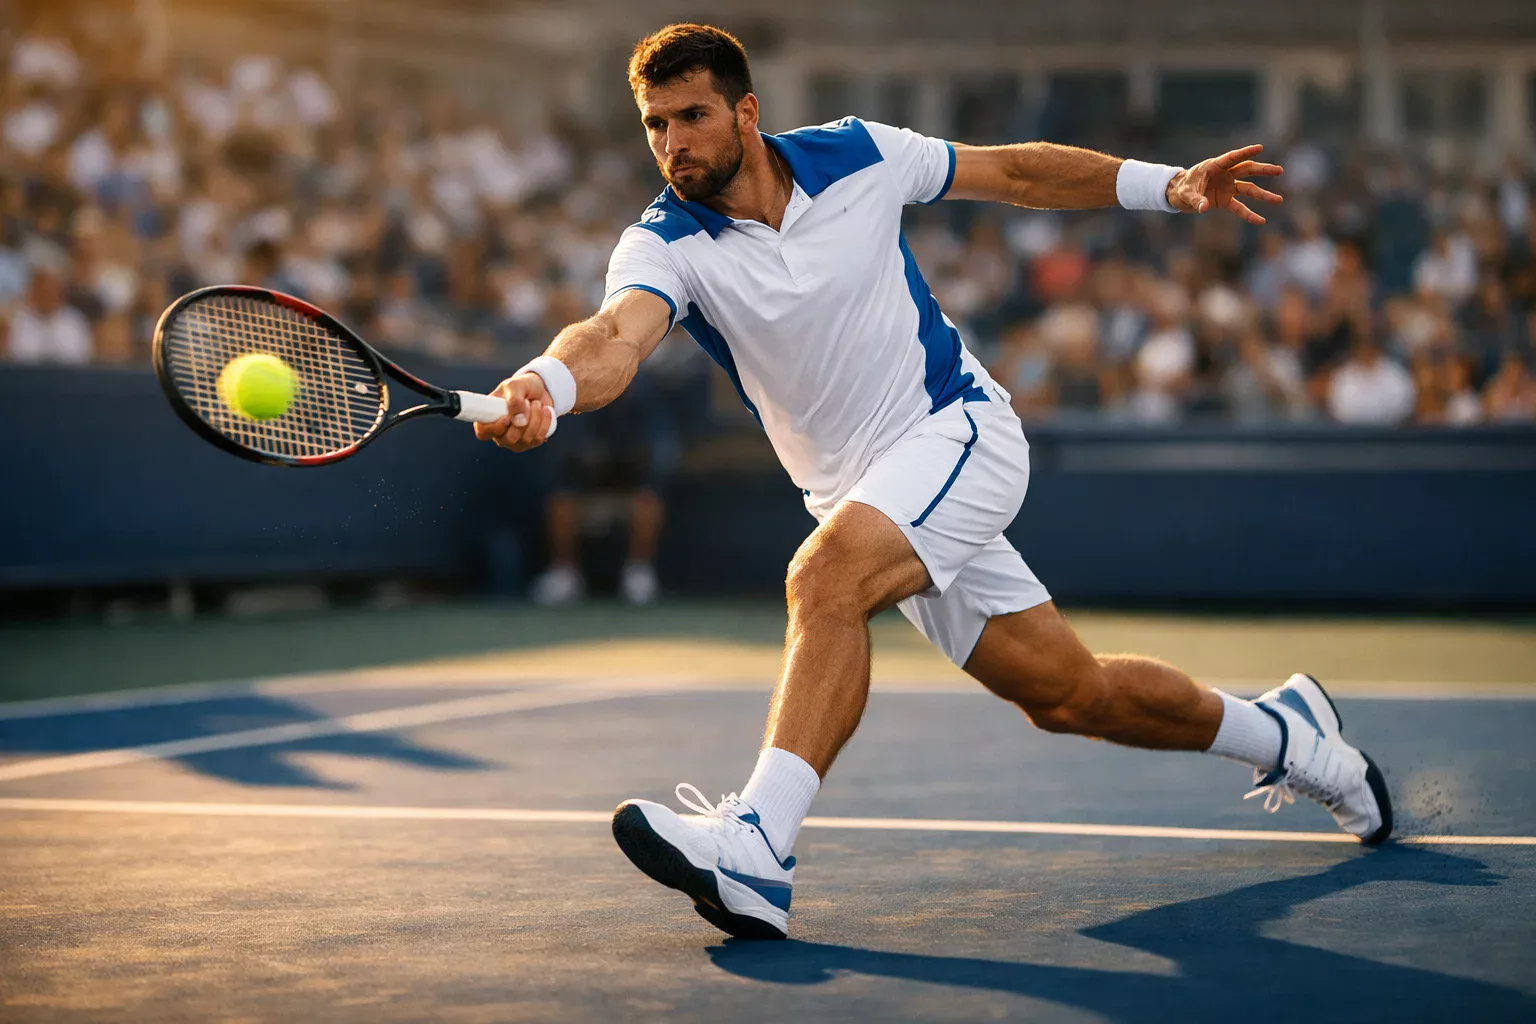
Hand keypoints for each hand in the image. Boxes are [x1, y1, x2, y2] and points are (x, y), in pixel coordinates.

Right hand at [472, 371, 556, 451]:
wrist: (539, 390)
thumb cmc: (521, 387)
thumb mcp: (515, 385)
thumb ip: (514, 401)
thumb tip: (519, 421)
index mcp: (488, 418)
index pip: (482, 432)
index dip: (494, 428)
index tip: (507, 417)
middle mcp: (499, 433)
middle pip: (509, 438)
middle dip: (523, 419)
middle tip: (528, 402)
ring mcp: (515, 440)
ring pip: (526, 439)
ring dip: (535, 418)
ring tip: (536, 403)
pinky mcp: (530, 442)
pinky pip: (538, 439)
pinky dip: (545, 423)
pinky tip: (545, 411)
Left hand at [1165, 144, 1283, 224]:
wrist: (1177, 195)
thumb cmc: (1181, 189)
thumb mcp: (1184, 194)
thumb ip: (1195, 200)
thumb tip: (1204, 208)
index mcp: (1214, 166)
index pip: (1232, 158)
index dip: (1245, 152)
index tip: (1259, 148)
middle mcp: (1225, 175)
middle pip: (1247, 170)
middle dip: (1263, 170)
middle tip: (1279, 170)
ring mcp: (1227, 187)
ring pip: (1249, 188)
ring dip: (1263, 195)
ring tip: (1278, 200)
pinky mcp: (1225, 200)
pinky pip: (1239, 208)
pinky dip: (1249, 214)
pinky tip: (1261, 221)